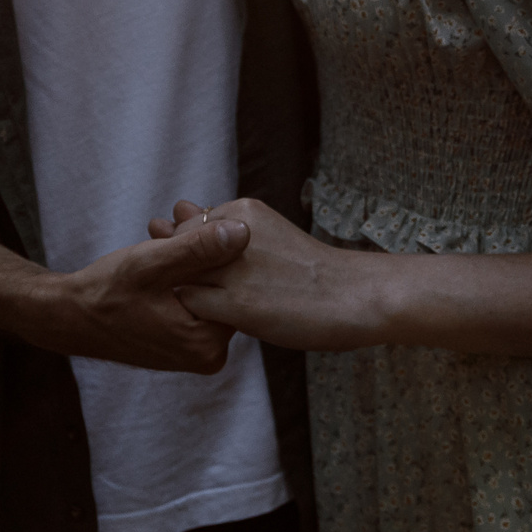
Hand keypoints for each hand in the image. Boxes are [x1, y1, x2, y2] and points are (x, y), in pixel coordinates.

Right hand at [22, 218, 252, 373]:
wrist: (71, 317)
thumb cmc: (105, 292)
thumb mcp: (151, 264)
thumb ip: (198, 249)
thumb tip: (243, 231)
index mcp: (207, 344)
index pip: (234, 282)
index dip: (215, 242)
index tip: (192, 214)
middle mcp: (208, 355)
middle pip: (221, 286)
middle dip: (203, 246)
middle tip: (180, 212)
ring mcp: (197, 351)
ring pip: (207, 288)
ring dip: (191, 255)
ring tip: (165, 227)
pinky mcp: (185, 342)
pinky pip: (194, 298)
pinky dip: (183, 272)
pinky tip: (165, 243)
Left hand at [162, 198, 384, 351]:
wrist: (355, 296)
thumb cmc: (309, 270)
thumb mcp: (266, 234)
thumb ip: (222, 229)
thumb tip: (176, 210)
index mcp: (243, 211)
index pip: (188, 229)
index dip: (191, 254)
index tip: (211, 273)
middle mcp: (232, 232)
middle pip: (178, 251)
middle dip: (180, 271)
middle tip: (213, 292)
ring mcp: (233, 268)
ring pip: (180, 277)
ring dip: (188, 292)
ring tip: (217, 306)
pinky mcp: (237, 303)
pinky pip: (191, 305)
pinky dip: (197, 314)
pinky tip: (220, 321)